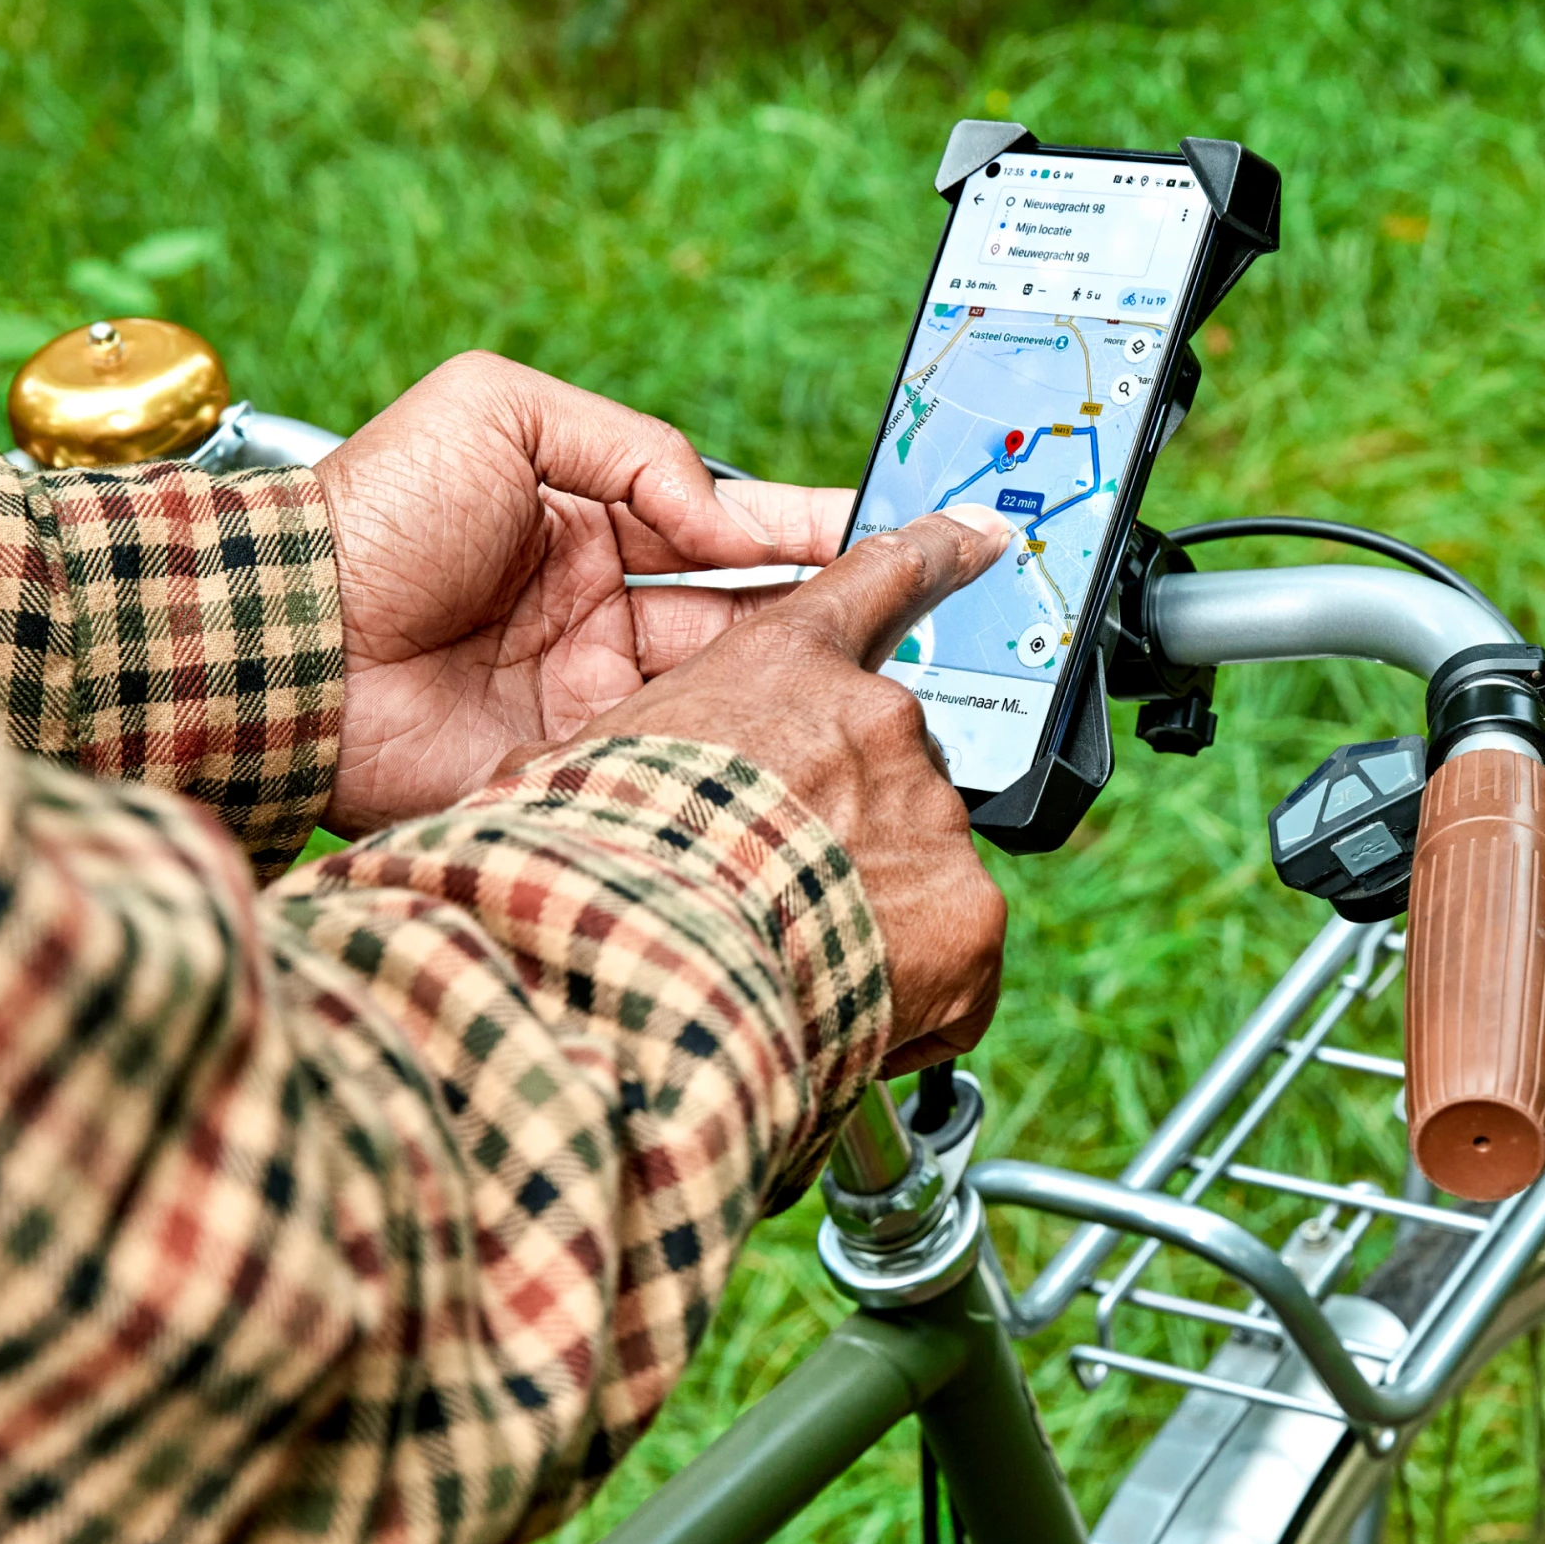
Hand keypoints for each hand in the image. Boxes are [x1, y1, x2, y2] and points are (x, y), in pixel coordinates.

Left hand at [315, 350, 851, 834]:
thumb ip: (631, 446)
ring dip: (803, 679)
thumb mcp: (500, 413)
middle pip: (754, 613)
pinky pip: (680, 757)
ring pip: (734, 689)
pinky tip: (796, 735)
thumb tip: (727, 518)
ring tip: (883, 668)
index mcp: (596, 524)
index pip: (735, 527)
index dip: (820, 528)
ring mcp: (598, 695)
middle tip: (926, 607)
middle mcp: (608, 612)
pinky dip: (739, 747)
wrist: (286, 642)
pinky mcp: (580, 765)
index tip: (903, 530)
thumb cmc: (372, 516)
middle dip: (839, 608)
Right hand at [552, 507, 1015, 1073]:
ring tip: (793, 962)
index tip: (987, 537)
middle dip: (848, 827)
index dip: (936, 552)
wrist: (658, 970)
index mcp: (785, 666)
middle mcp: (879, 722)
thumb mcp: (581, 767)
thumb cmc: (599, 865)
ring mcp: (934, 814)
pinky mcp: (970, 910)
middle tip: (779, 892)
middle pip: (888, 770)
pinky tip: (846, 1007)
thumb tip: (557, 772)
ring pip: (921, 863)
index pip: (877, 580)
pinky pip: (957, 954)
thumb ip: (631, 746)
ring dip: (873, 909)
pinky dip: (917, 985)